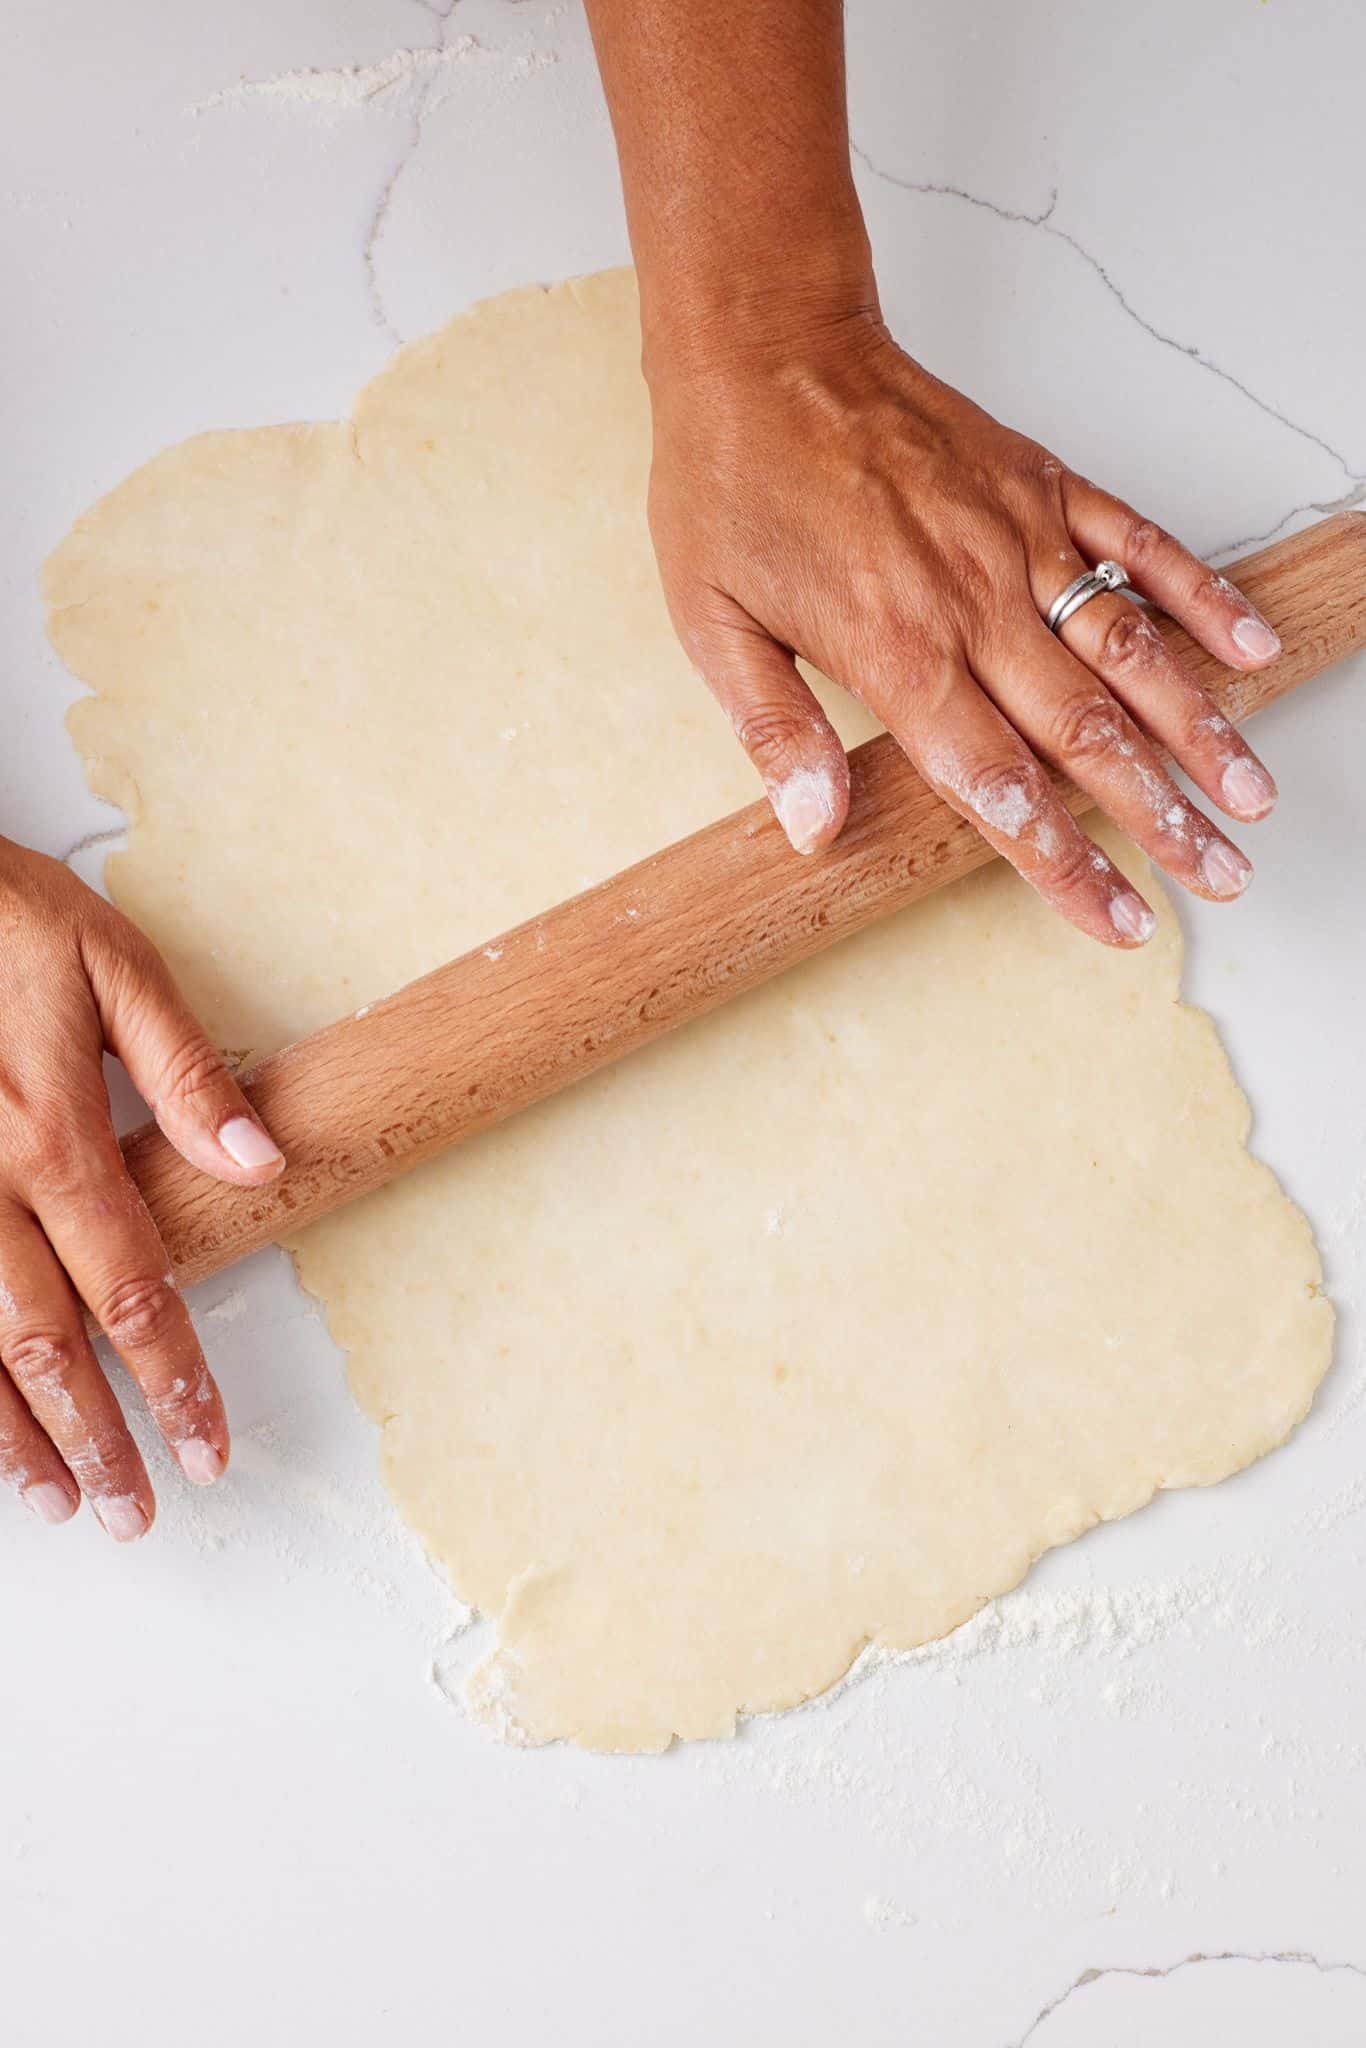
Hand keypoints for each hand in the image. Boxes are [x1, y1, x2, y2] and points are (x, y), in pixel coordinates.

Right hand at [0, 839, 284, 1537]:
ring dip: (12, 1432)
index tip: (208, 1444)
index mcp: (52, 1133)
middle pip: (46, 1342)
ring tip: (58, 1499)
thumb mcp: (110, 965)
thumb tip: (262, 1160)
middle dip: (98, 1436)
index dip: (174, 1376)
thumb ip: (183, 1072)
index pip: (132, 1285)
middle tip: (136, 1509)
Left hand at [646, 306, 1281, 945]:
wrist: (764, 347)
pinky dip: (1199, 597)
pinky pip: (1139, 543)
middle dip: (1160, 819)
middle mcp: (974, 604)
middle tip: (1217, 877)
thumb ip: (773, 730)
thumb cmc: (731, 484)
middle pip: (1087, 736)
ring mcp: (1018, 540)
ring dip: (1201, 730)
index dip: (1063, 863)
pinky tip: (1251, 647)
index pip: (998, 786)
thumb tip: (812, 827)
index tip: (1115, 918)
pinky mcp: (1041, 484)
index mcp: (897, 653)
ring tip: (1252, 796)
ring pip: (1132, 652)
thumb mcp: (712, 623)